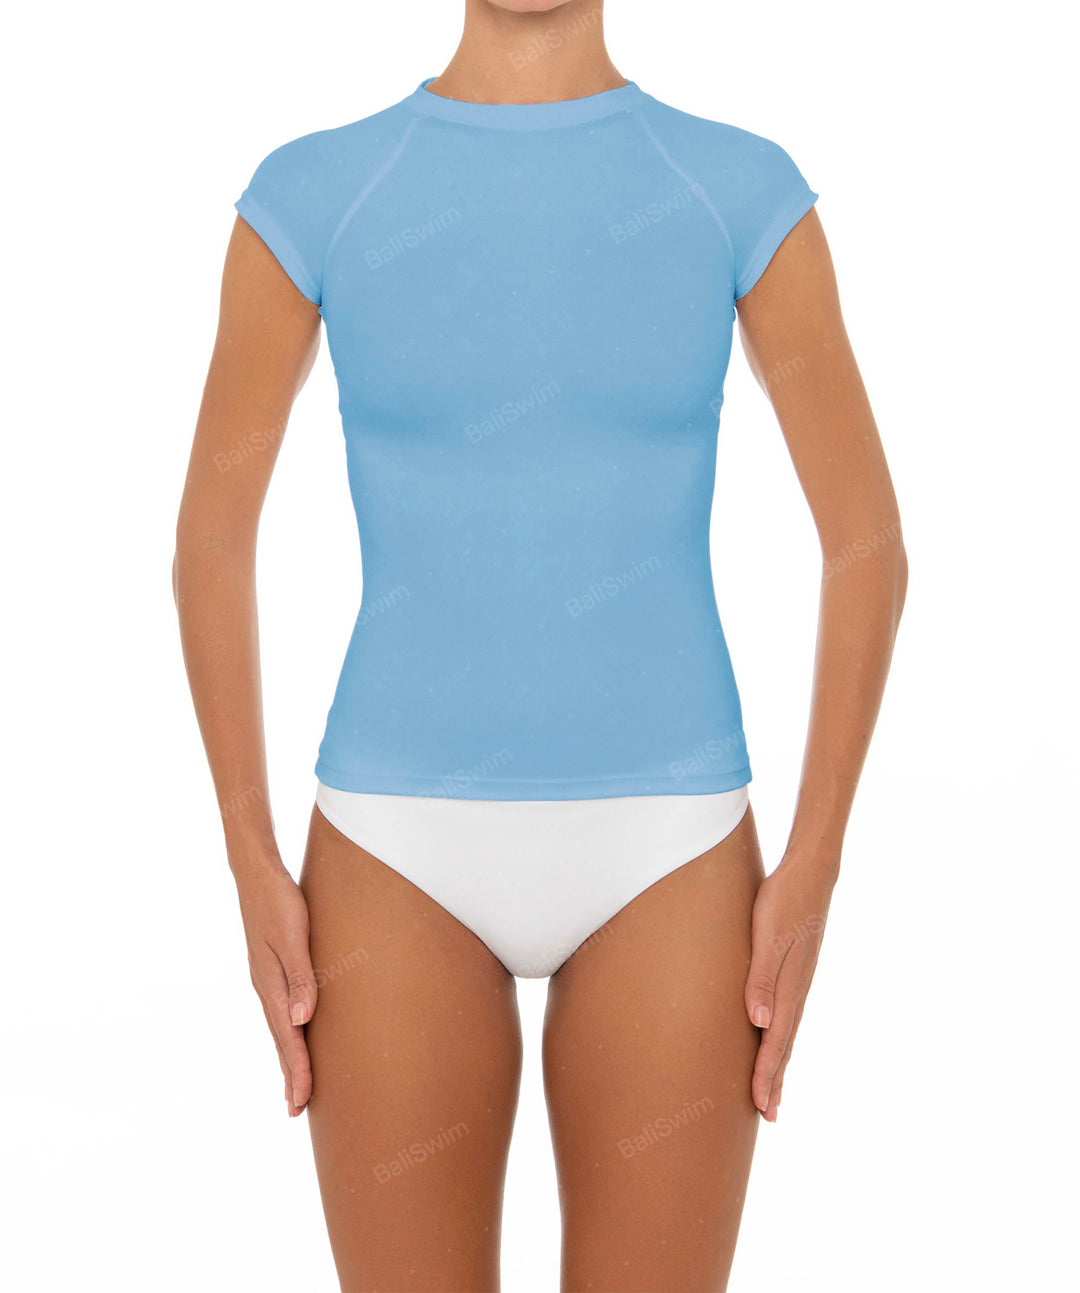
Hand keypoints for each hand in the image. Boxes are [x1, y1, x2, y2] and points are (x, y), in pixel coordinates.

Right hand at [235, 860, 317, 1116]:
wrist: (257, 873)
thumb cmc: (279, 901)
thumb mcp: (293, 936)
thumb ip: (301, 976)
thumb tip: (302, 1020)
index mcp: (270, 985)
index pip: (287, 1038)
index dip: (297, 1071)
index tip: (301, 1102)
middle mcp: (266, 987)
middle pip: (280, 1040)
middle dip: (290, 1075)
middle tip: (296, 1110)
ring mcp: (268, 978)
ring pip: (280, 1027)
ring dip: (288, 1057)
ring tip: (296, 1085)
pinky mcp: (273, 967)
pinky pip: (282, 1010)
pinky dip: (288, 1032)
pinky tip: (294, 1033)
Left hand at [744, 858, 834, 1121]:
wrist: (809, 875)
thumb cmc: (783, 902)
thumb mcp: (768, 937)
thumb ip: (762, 978)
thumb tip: (759, 1022)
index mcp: (790, 988)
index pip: (775, 1042)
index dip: (766, 1074)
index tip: (760, 1106)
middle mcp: (797, 991)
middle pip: (784, 1045)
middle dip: (775, 1080)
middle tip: (768, 1116)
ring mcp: (799, 982)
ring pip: (787, 1032)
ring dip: (779, 1064)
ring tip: (773, 1092)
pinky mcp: (796, 971)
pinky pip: (787, 1015)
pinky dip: (781, 1038)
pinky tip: (774, 1039)